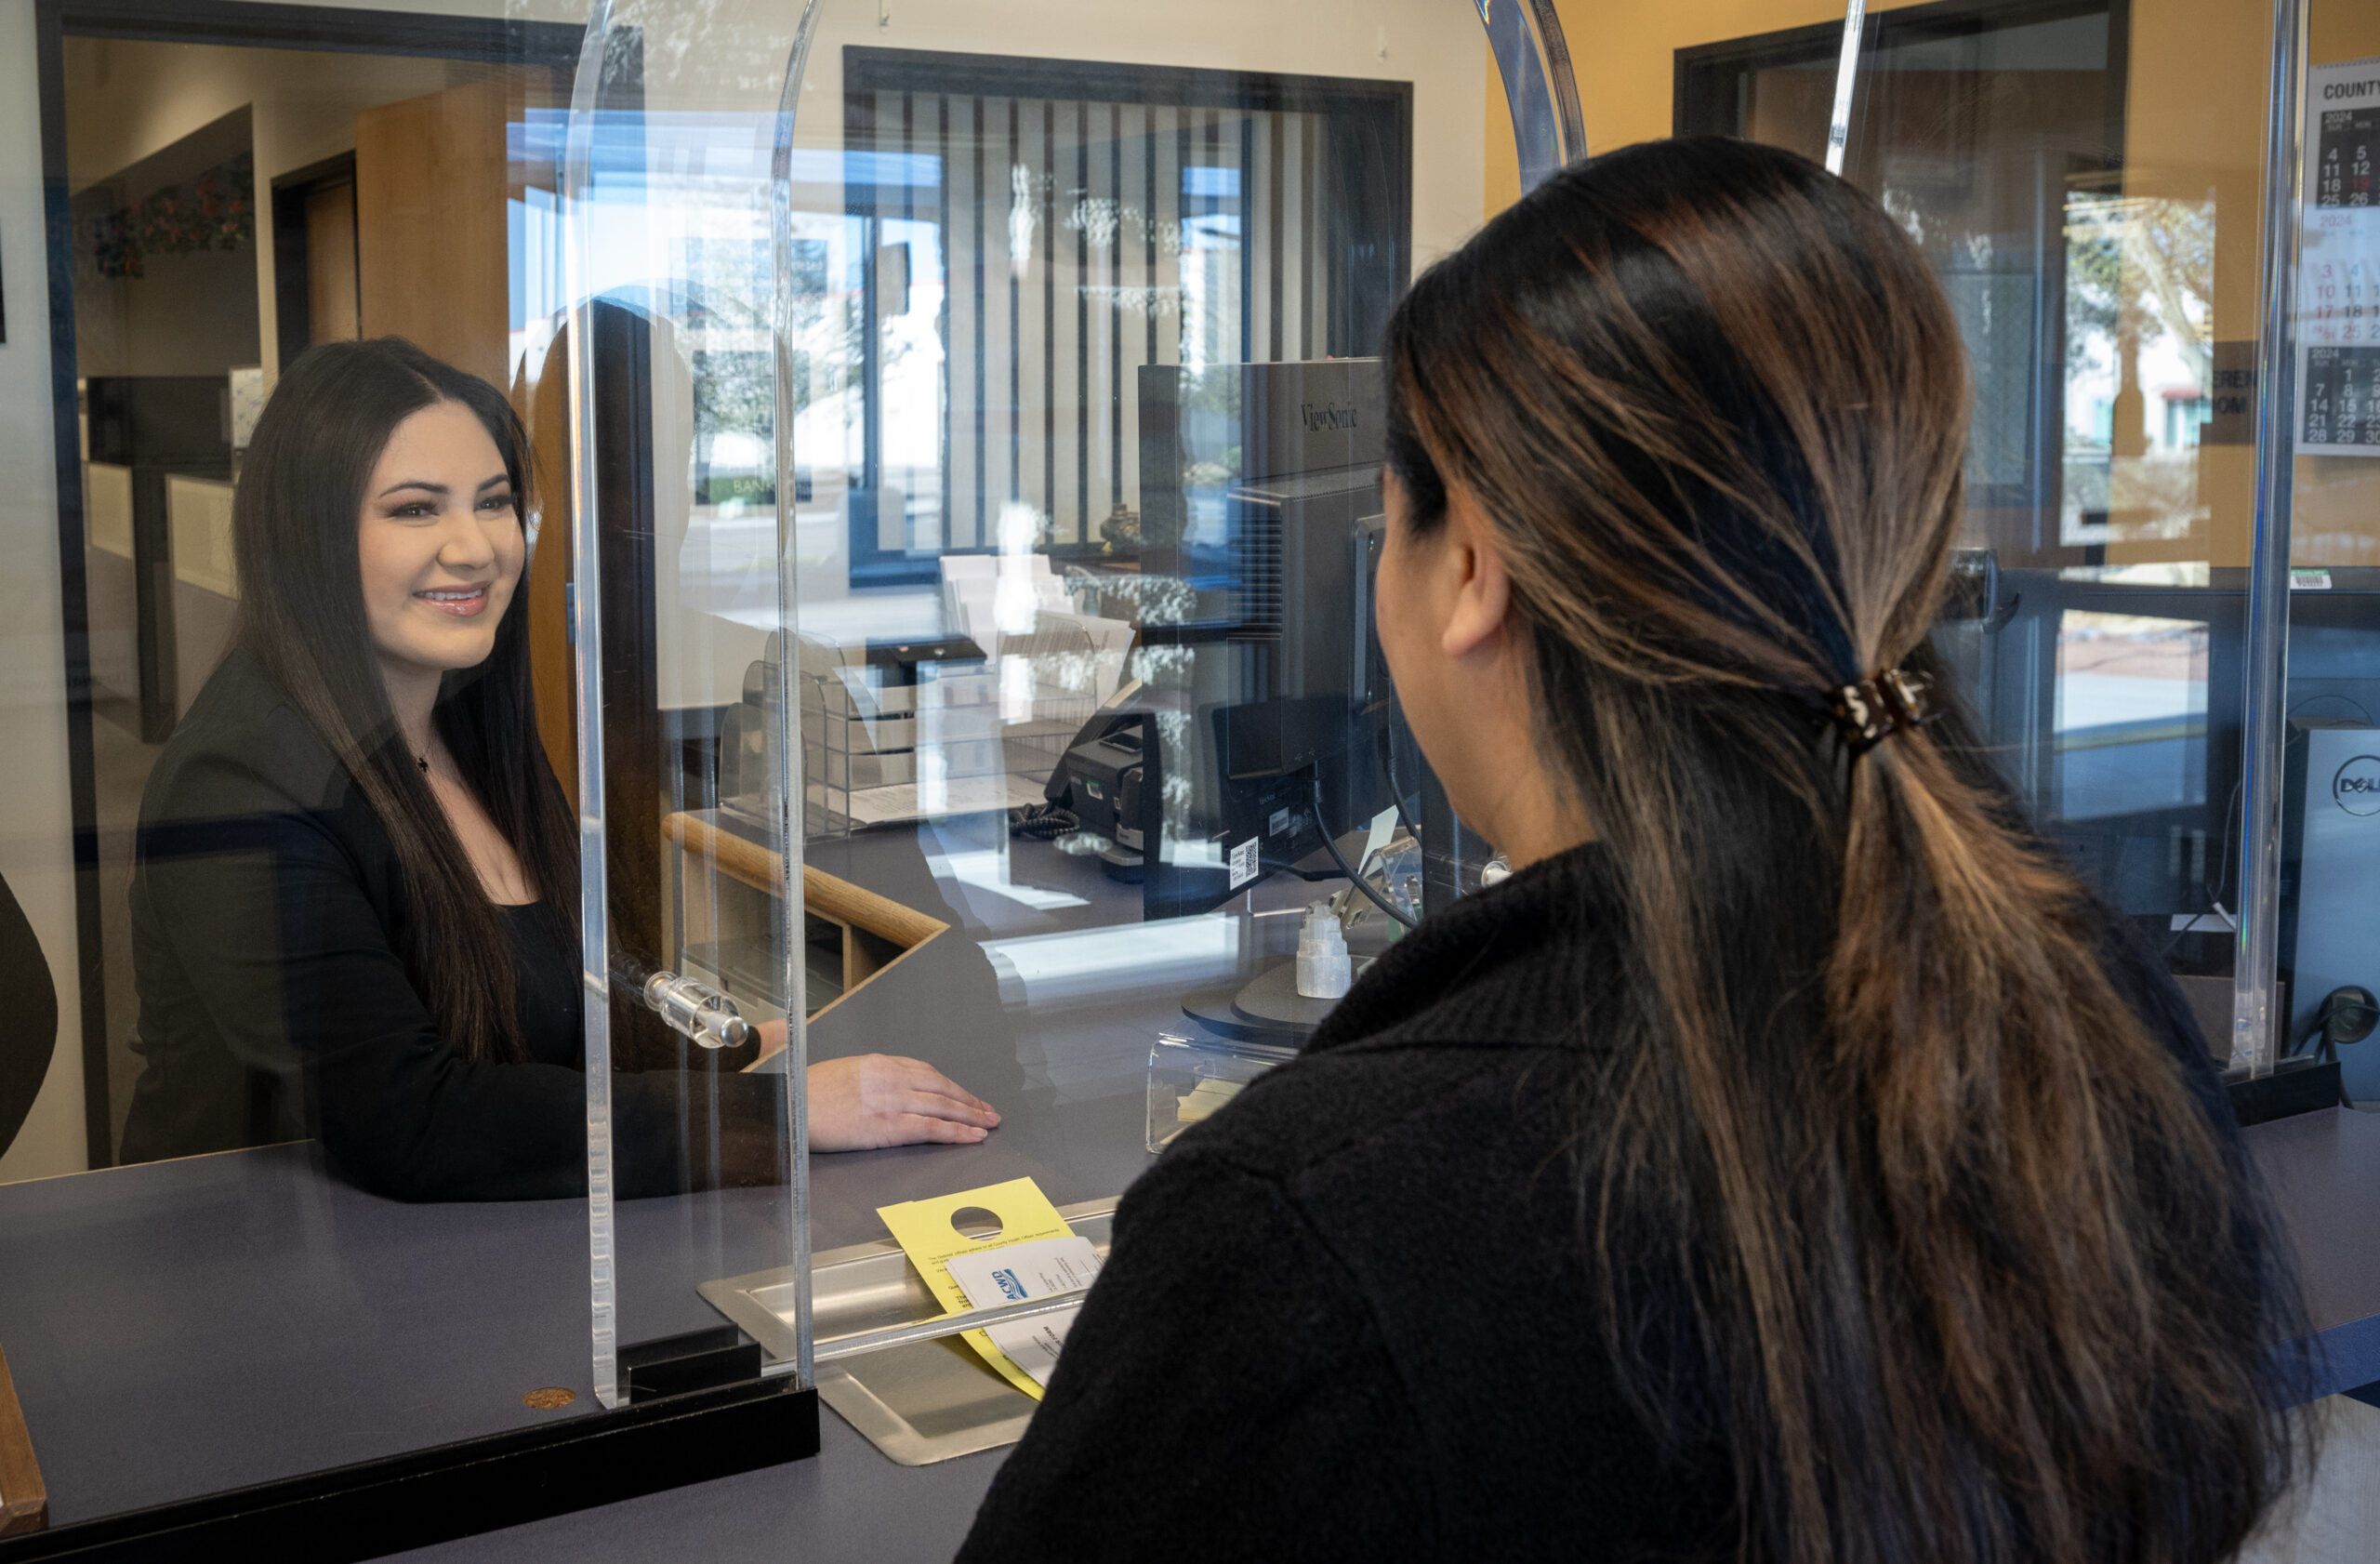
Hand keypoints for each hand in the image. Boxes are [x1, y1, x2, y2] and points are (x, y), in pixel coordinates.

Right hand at [805, 1053, 1001, 1151]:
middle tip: (988, 1110)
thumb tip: (882, 1089)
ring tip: (988, 1124)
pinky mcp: (889, 1126)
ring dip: (971, 1116)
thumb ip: (868, 1079)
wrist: (788, 1108)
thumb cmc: (806, 1095)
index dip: (949, 1085)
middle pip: (941, 1087)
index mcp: (880, 1064)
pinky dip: (956, 1132)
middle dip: (968, 1100)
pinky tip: (972, 1137)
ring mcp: (893, 1101)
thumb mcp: (842, 1073)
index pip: (926, 1072)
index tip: (963, 1094)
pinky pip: (932, 1128)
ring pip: (944, 1106)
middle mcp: (892, 1078)